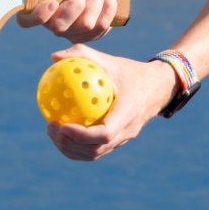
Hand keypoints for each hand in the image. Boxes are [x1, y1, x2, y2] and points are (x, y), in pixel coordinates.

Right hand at [17, 0, 126, 42]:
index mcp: (40, 8)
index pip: (26, 21)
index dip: (37, 16)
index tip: (52, 2)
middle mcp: (53, 24)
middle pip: (59, 27)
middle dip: (75, 5)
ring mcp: (72, 33)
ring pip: (84, 25)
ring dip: (95, 0)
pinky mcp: (91, 36)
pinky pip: (101, 26)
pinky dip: (108, 5)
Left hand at [45, 44, 179, 160]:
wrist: (158, 87)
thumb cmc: (130, 71)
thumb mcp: (109, 60)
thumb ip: (82, 55)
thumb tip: (53, 57)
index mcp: (128, 113)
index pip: (104, 134)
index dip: (81, 135)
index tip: (61, 125)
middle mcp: (127, 131)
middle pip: (95, 150)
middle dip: (69, 144)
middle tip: (50, 127)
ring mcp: (123, 139)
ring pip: (94, 154)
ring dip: (70, 148)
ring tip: (51, 131)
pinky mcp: (118, 141)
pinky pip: (95, 149)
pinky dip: (76, 145)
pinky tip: (60, 130)